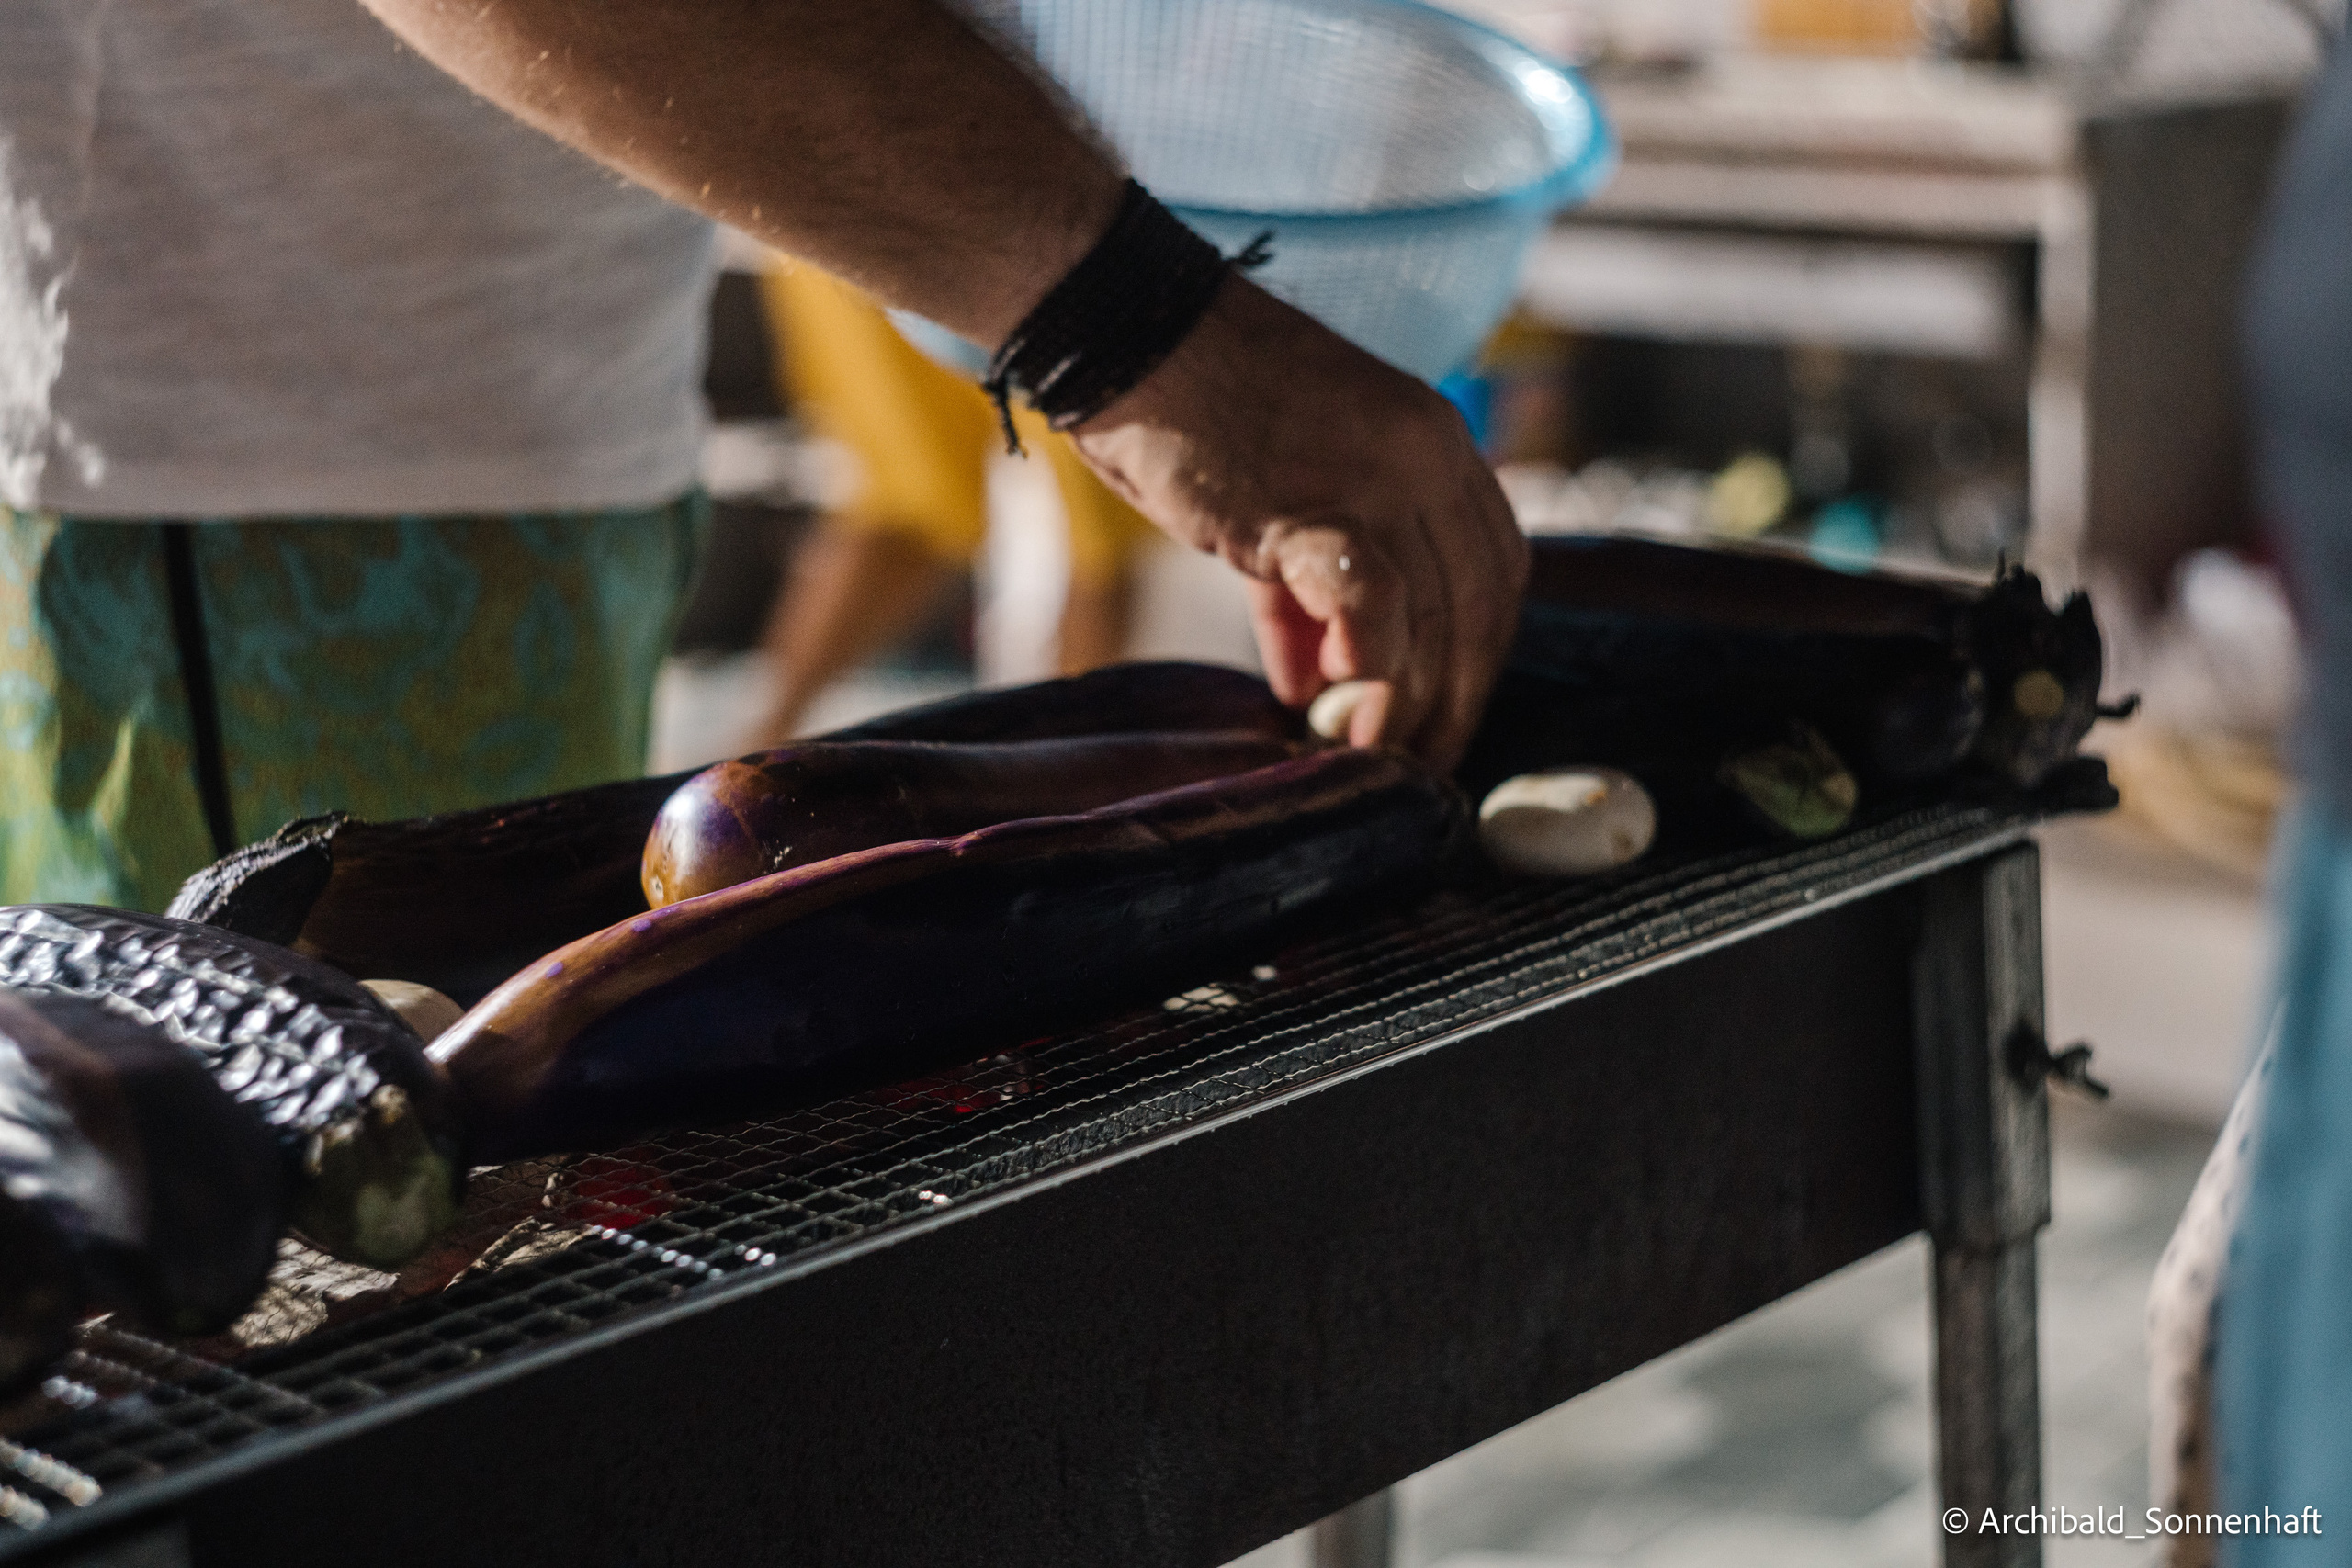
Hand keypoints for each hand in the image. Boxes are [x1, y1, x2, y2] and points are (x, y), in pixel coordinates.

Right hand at [1070, 279, 1527, 769]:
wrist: (1127, 325)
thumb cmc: (1186, 404)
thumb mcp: (1275, 493)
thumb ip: (1302, 591)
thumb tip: (1311, 685)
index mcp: (1435, 437)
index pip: (1494, 564)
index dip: (1476, 651)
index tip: (1446, 709)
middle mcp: (1428, 453)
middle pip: (1481, 604)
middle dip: (1459, 697)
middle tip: (1424, 762)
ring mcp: (1379, 477)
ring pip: (1438, 619)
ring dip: (1414, 706)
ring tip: (1376, 757)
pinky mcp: (1316, 507)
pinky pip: (1376, 612)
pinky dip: (1372, 677)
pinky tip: (1341, 721)